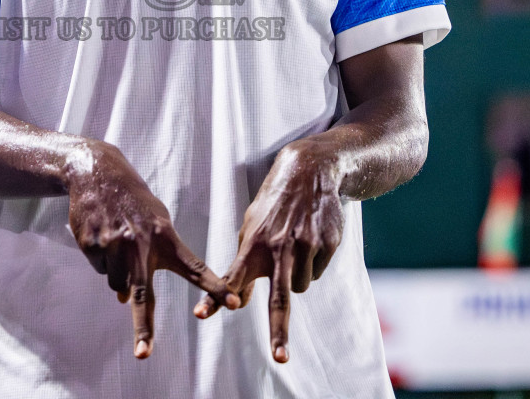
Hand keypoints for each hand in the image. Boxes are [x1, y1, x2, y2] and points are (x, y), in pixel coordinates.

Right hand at [65, 139, 231, 358]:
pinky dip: (103, 261)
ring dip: (120, 275)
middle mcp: (140, 245)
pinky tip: (103, 237)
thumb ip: (152, 259)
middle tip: (144, 353)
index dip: (215, 287)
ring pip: (117, 285)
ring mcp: (114, 245)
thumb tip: (125, 300)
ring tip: (119, 244)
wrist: (98, 173)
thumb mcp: (156, 220)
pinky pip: (100, 270)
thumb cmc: (134, 200)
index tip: (233, 303)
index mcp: (165, 237)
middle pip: (143, 295)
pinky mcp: (92, 245)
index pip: (195, 267)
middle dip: (144, 327)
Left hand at [195, 141, 344, 362]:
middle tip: (280, 358)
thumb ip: (244, 264)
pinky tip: (309, 239)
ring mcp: (305, 246)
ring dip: (296, 277)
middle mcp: (279, 247)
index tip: (201, 314)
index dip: (218, 298)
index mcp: (253, 244)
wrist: (309, 171)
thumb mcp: (252, 226)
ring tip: (293, 247)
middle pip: (279, 298)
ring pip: (301, 287)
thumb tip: (237, 303)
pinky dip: (313, 263)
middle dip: (279, 331)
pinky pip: (318, 272)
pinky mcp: (328, 244)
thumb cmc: (273, 205)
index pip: (232, 277)